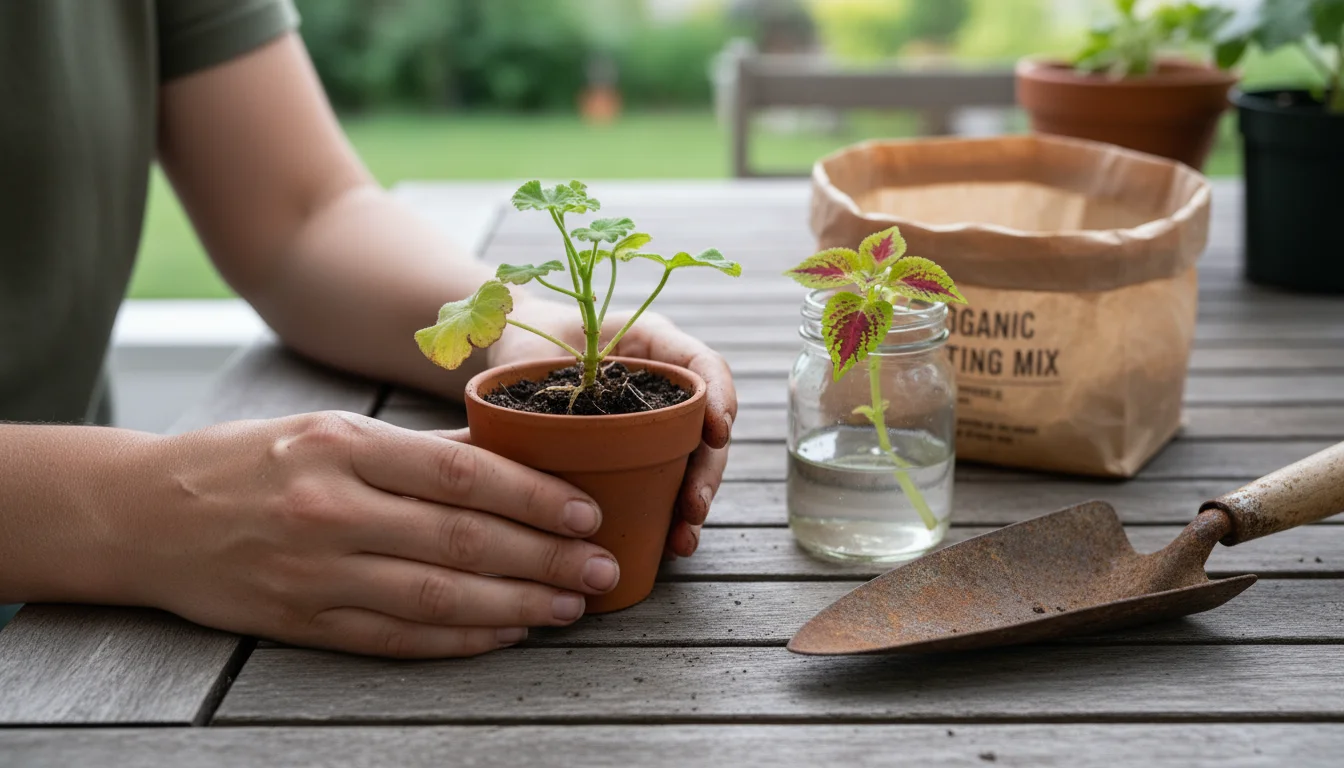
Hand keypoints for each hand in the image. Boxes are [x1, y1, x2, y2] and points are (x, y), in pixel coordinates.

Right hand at [112, 412, 620, 657]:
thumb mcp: (330, 431)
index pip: (461, 473)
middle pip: (462, 540)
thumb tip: (510, 458)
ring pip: (437, 598)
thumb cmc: (253, 461)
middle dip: (545, 558)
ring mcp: (313, 573)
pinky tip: (506, 634)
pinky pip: (397, 639)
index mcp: (343, 446)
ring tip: (569, 606)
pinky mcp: (300, 623)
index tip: (588, 511)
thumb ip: (417, 449)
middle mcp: (329, 509)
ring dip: (516, 606)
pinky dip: (460, 641)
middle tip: (602, 569)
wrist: (146, 514)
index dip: (535, 496)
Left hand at [487, 296, 736, 559]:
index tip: (717, 433)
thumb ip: (571, 367)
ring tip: (682, 540)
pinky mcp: (645, 456)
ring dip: (693, 504)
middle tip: (693, 507)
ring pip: (692, 464)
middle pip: (706, 429)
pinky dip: (670, 516)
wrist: (521, 353)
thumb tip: (581, 418)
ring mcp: (660, 425)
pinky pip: (667, 484)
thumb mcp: (553, 343)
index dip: (720, 398)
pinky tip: (668, 544)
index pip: (704, 366)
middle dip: (707, 472)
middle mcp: (668, 388)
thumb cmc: (540, 338)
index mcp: (657, 348)